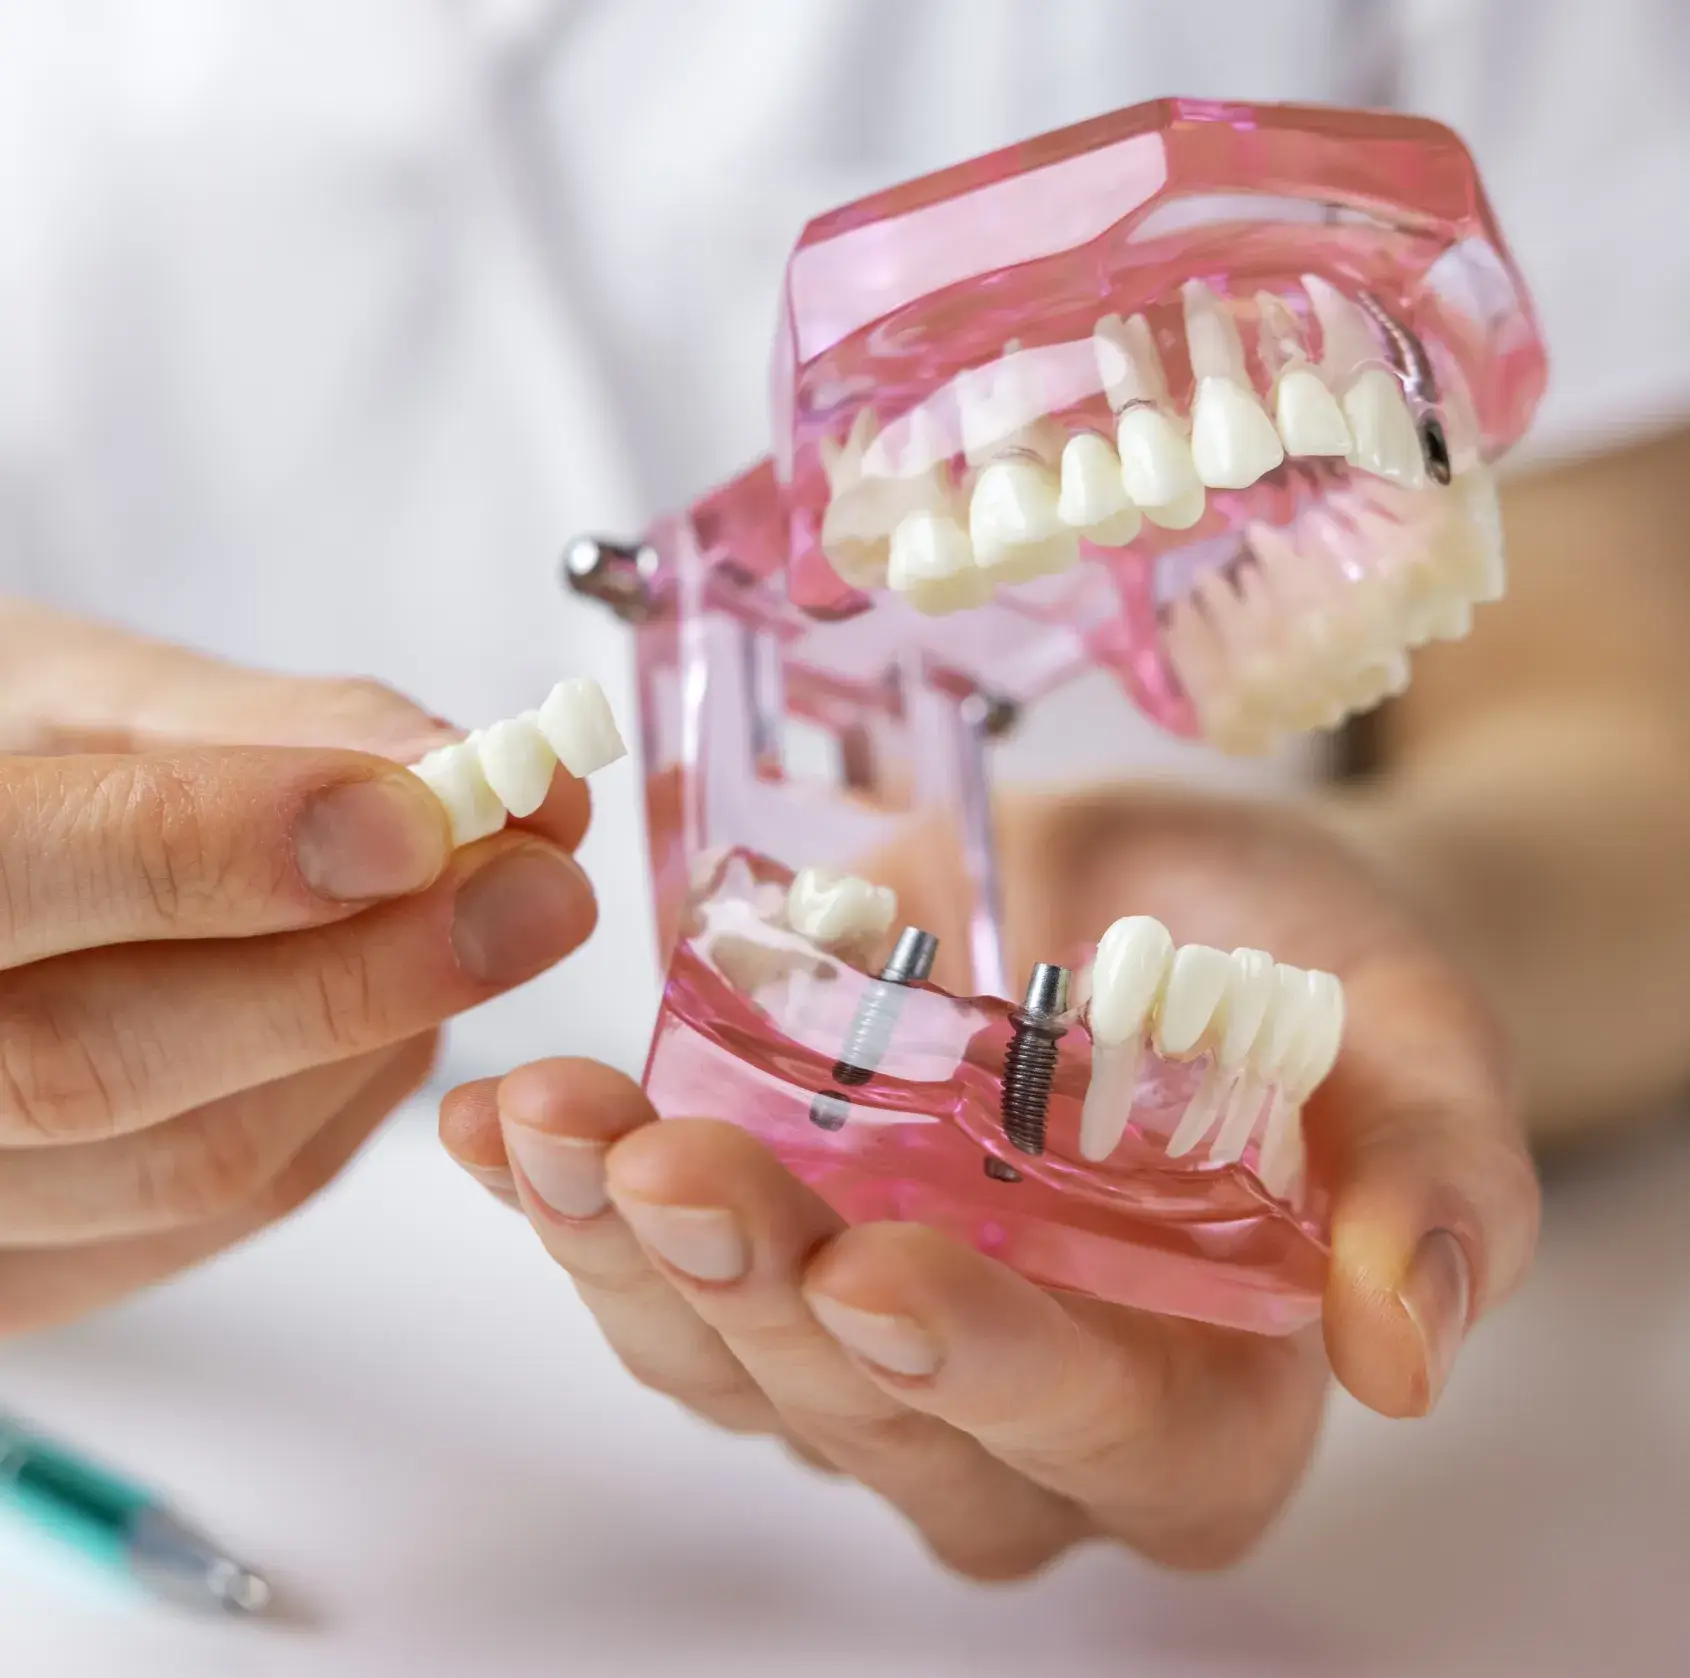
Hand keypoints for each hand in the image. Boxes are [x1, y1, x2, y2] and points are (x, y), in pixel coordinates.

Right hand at [0, 600, 596, 1332]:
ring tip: (470, 916)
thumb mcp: (58, 693)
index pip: (15, 878)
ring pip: (197, 1161)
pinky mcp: (23, 1283)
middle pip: (106, 1065)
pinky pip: (224, 1209)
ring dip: (378, 1033)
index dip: (226, 846)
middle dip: (362, 969)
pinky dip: (344, 1097)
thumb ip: (245, 727)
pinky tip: (392, 1008)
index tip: (424, 810)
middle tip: (543, 885)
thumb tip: (454, 767)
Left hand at [439, 785, 1538, 1577]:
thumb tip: (1407, 1348)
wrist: (1189, 905)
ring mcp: (872, 1345)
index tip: (883, 1275)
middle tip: (669, 1165)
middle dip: (758, 1294)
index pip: (1099, 1432)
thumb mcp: (1409, 1036)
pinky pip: (654, 1264)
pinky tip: (509, 1119)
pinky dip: (568, 1195)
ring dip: (623, 1253)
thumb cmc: (1316, 974)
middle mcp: (1019, 1413)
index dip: (991, 1372)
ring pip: (731, 1360)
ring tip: (552, 1126)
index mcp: (1199, 1398)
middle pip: (872, 1414)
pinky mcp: (774, 1254)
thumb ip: (1437, 1180)